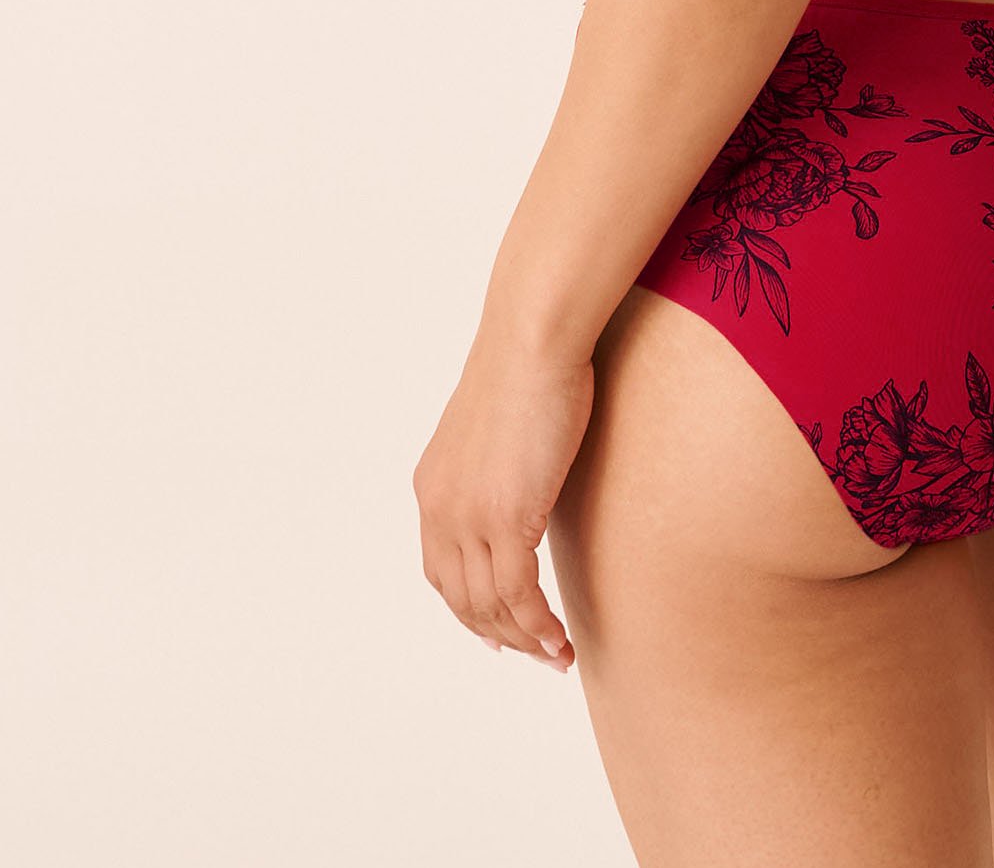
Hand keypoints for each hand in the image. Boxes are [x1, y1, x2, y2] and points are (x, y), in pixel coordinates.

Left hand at [412, 332, 592, 674]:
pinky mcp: (505, 517)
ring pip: (490, 606)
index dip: (471, 612)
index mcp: (433, 487)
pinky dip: (538, 626)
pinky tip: (560, 639)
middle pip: (463, 599)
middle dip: (501, 636)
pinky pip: (519, 594)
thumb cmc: (528, 366)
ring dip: (524, 640)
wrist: (532, 338)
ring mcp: (469, 516)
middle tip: (540, 656)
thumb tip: (523, 486)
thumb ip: (496, 467)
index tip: (503, 633)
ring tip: (557, 656)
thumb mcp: (497, 429)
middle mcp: (440, 508)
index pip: (443, 573)